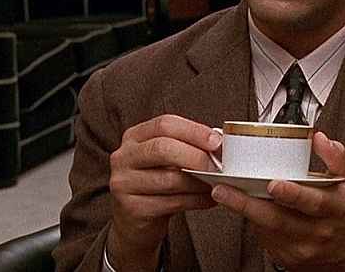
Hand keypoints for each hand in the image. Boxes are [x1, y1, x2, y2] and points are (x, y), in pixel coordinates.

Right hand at [107, 114, 220, 270]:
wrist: (135, 219)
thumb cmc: (159, 180)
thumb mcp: (168, 158)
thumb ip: (188, 146)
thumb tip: (221, 143)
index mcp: (135, 136)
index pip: (165, 124)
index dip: (194, 131)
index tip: (217, 142)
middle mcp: (123, 156)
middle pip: (163, 148)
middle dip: (197, 157)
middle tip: (219, 166)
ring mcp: (123, 183)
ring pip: (170, 179)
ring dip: (200, 182)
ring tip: (219, 184)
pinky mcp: (131, 209)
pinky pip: (171, 203)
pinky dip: (196, 200)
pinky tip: (209, 200)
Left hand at [212, 131, 344, 271]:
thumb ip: (336, 157)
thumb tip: (318, 138)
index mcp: (336, 209)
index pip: (314, 202)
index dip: (292, 194)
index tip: (273, 184)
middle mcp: (318, 231)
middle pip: (279, 219)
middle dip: (247, 203)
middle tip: (224, 189)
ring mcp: (301, 248)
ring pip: (266, 229)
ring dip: (243, 211)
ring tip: (224, 194)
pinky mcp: (287, 258)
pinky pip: (265, 238)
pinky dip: (253, 221)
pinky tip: (245, 207)